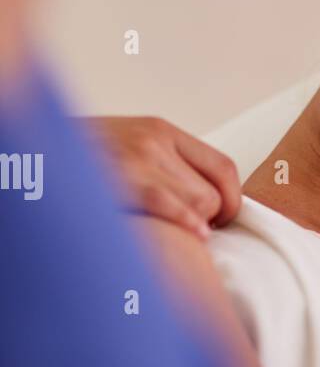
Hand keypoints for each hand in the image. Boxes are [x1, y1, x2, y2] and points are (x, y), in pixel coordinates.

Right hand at [92, 115, 241, 238]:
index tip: (227, 219)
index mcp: (161, 130)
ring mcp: (139, 158)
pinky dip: (187, 222)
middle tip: (195, 231)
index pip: (223, 166)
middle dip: (210, 219)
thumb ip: (166, 166)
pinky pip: (169, 204)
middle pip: (212, 192)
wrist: (39, 150)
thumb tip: (203, 201)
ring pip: (199, 205)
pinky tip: (195, 235)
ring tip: (174, 233)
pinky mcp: (122, 178)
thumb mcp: (129, 147)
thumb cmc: (83, 159)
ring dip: (194, 226)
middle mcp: (155, 140)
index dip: (234, 199)